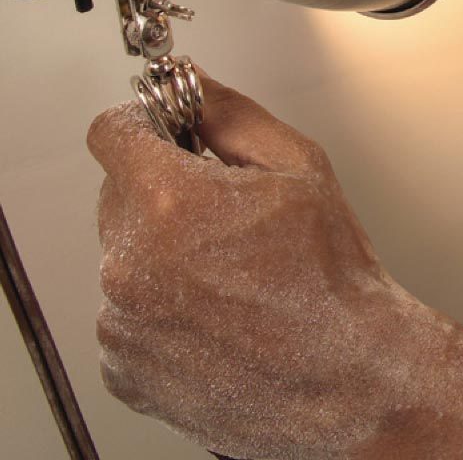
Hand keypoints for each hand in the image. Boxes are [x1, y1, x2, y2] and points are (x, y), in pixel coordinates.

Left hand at [88, 76, 434, 459]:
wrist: (345, 379)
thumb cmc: (331, 279)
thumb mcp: (300, 168)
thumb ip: (233, 116)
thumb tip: (195, 86)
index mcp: (170, 201)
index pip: (113, 131)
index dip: (149, 124)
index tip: (172, 134)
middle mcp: (131, 260)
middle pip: (119, 191)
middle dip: (163, 186)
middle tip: (225, 207)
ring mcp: (122, 320)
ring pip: (125, 251)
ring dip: (162, 247)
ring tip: (231, 268)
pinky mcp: (123, 365)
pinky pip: (126, 309)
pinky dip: (160, 302)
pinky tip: (218, 307)